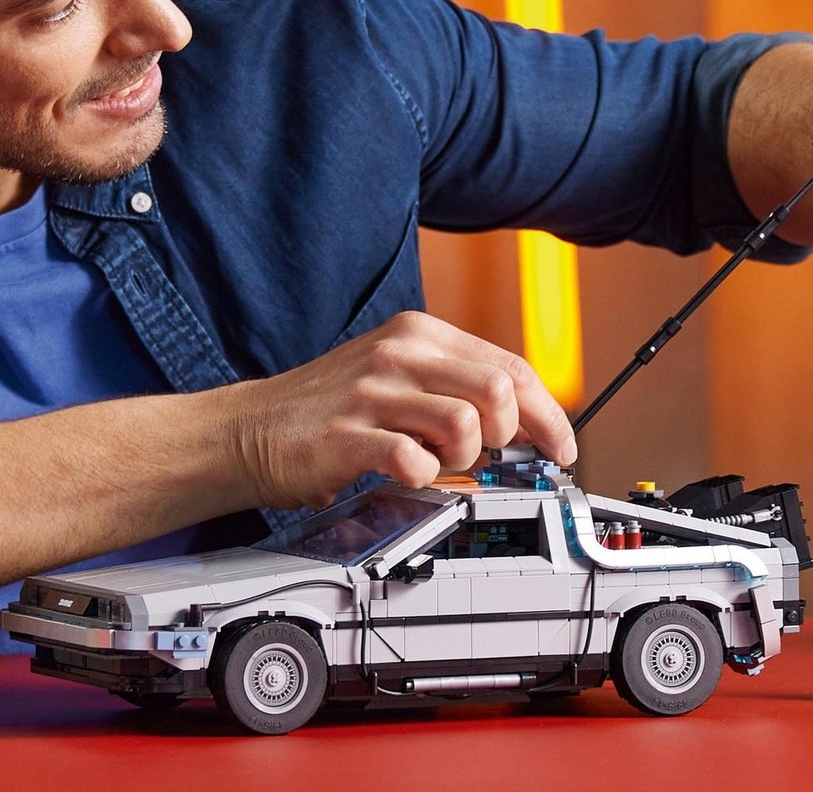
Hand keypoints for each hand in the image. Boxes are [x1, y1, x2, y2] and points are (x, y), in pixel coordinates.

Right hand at [233, 311, 575, 508]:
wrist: (250, 428)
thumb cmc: (333, 407)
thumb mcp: (398, 375)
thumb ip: (455, 387)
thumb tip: (526, 424)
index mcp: (420, 334)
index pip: (511, 366)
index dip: (549, 413)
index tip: (561, 447)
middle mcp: (400, 354)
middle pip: (500, 391)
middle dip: (509, 436)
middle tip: (487, 457)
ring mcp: (372, 393)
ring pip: (466, 426)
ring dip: (464, 460)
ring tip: (437, 463)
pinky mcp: (347, 435)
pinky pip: (412, 460)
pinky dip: (423, 477)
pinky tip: (406, 474)